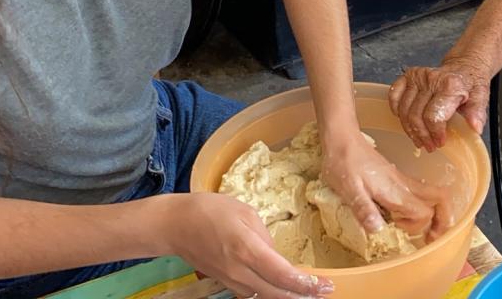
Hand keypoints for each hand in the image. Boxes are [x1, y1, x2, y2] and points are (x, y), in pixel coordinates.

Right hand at [169, 192, 332, 298]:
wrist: (176, 225)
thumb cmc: (211, 211)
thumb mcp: (246, 213)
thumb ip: (265, 237)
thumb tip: (276, 256)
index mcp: (247, 249)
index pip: (283, 275)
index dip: (307, 284)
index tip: (325, 285)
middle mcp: (240, 271)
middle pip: (277, 293)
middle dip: (303, 295)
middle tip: (324, 292)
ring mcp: (231, 281)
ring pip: (266, 295)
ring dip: (287, 295)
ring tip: (308, 290)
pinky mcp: (225, 283)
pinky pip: (253, 292)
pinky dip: (270, 291)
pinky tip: (282, 286)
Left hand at [321, 131, 454, 240]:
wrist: (342, 139)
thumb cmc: (343, 162)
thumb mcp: (348, 189)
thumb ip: (364, 209)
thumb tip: (378, 231)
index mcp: (394, 191)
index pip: (424, 212)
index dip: (417, 226)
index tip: (396, 227)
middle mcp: (403, 185)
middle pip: (440, 198)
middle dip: (443, 219)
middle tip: (432, 236)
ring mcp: (401, 180)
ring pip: (431, 195)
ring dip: (434, 213)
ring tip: (424, 230)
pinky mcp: (395, 177)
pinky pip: (418, 193)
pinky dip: (421, 206)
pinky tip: (401, 215)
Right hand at [389, 55, 489, 151]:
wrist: (465, 66)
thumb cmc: (471, 84)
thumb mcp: (481, 97)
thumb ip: (477, 112)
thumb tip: (475, 128)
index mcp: (450, 85)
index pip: (434, 116)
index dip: (435, 133)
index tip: (440, 142)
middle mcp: (432, 78)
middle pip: (416, 116)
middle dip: (422, 135)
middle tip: (429, 145)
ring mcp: (418, 76)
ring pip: (404, 110)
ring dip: (410, 129)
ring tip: (419, 138)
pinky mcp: (408, 75)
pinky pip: (394, 95)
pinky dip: (396, 110)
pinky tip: (405, 120)